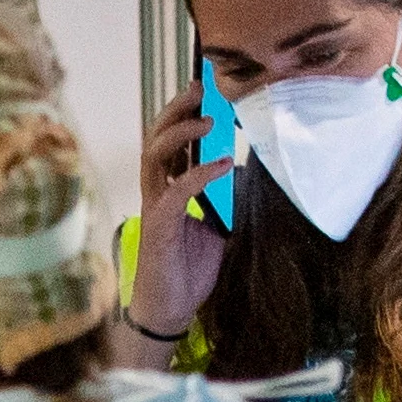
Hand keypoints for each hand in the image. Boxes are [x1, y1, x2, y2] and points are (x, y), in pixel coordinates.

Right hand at [128, 85, 230, 344]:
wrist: (170, 311)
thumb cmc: (188, 271)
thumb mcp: (218, 228)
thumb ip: (226, 200)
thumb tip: (247, 172)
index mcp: (168, 189)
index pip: (171, 142)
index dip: (184, 114)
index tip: (207, 91)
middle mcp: (157, 192)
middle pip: (156, 137)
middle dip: (177, 109)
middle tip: (201, 89)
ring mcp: (154, 207)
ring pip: (154, 155)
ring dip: (181, 132)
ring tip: (208, 119)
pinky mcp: (158, 227)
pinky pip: (175, 191)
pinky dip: (198, 174)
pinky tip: (222, 164)